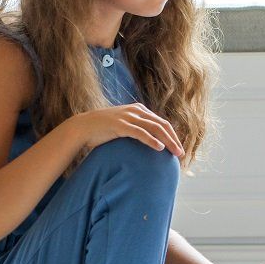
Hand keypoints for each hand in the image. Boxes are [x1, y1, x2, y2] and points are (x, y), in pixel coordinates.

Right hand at [65, 103, 183, 156]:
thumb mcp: (124, 125)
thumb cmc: (104, 129)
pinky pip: (140, 133)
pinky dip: (152, 140)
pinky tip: (160, 148)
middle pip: (162, 125)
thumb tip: (152, 142)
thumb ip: (138, 129)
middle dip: (174, 140)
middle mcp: (136, 111)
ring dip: (168, 141)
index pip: (162, 122)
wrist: (83, 127)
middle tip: (181, 154)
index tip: (179, 148)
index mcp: (139, 110)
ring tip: (175, 153)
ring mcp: (128, 117)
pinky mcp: (120, 125)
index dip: (173, 136)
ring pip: (155, 128)